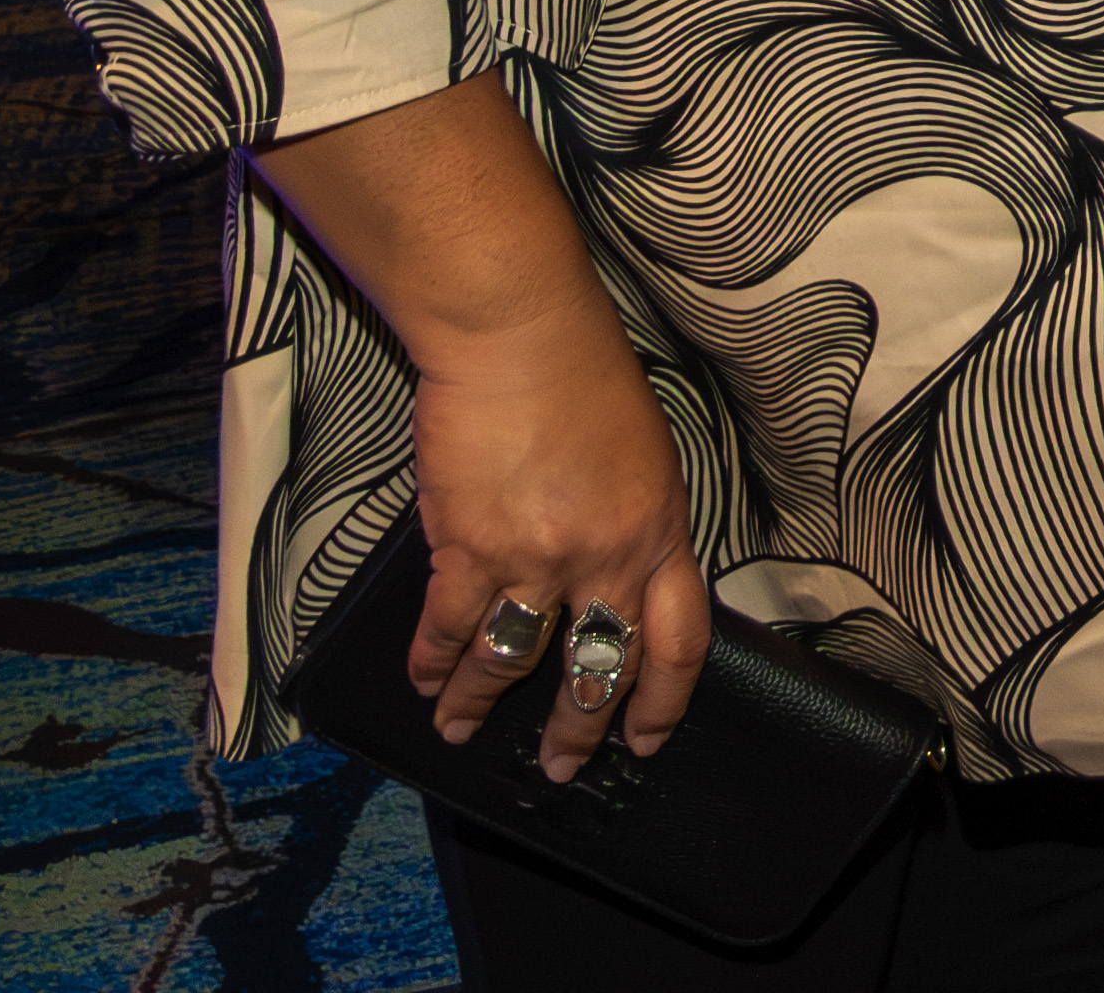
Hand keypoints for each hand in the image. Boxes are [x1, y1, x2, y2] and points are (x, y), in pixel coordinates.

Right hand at [401, 321, 714, 782]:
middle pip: (597, 670)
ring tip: (463, 733)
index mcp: (662, 532)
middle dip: (576, 730)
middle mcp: (607, 558)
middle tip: (560, 767)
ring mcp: (537, 559)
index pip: (679, 643)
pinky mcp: (469, 548)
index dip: (662, 703)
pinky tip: (425, 681)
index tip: (645, 740)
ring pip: (514, 663)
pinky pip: (451, 628)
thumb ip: (636, 525)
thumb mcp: (647, 456)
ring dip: (484, 707)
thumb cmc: (585, 378)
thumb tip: (616, 580)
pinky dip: (433, 663)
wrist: (520, 336)